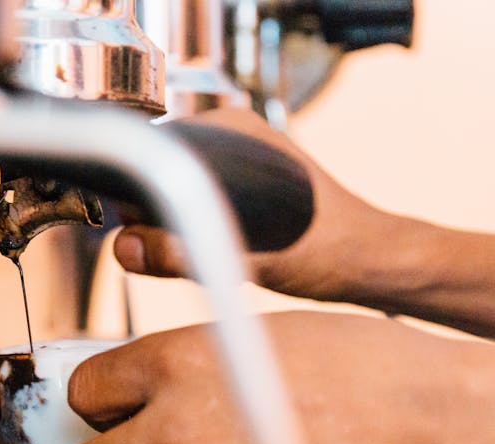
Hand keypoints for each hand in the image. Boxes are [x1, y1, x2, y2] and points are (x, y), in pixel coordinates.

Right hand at [113, 108, 394, 302]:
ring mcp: (235, 156)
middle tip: (189, 254)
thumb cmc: (323, 254)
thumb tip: (126, 248)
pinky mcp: (241, 181)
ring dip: (177, 230)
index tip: (148, 241)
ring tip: (217, 251)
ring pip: (174, 195)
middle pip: (157, 176)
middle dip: (156, 220)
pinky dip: (194, 231)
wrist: (368, 262)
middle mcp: (228, 133)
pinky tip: (223, 249)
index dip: (134, 203)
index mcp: (227, 129)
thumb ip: (179, 255)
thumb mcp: (244, 261)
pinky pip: (194, 204)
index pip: (148, 155)